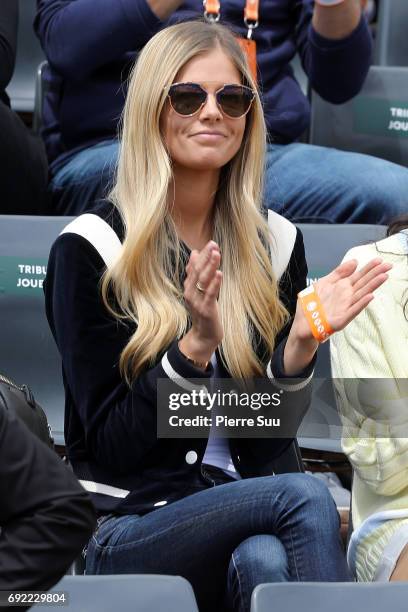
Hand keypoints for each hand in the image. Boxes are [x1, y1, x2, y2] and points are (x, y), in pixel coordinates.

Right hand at [179, 241, 222, 363]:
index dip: (202, 255)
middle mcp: (190, 292)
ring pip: (203, 281)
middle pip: (198, 272)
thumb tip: (195, 253)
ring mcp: (197, 301)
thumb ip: (196, 273)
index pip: (194, 267)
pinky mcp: (205, 309)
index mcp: (189, 286)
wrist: (204, 335)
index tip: (211, 243)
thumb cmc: (203, 310)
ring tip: (217, 254)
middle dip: (206, 257)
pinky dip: (214, 284)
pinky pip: (210, 294)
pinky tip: (219, 274)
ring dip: (210, 266)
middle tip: (213, 244)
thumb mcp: (198, 290)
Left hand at [293, 257, 391, 341]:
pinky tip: (370, 297)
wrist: (303, 325)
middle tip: (388, 265)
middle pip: (363, 283)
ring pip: (361, 295)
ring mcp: (345, 307)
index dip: (369, 268)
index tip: (379, 260)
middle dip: (375, 274)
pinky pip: (353, 310)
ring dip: (372, 286)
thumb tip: (355, 262)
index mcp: (342, 287)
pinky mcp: (342, 319)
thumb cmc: (313, 305)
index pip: (359, 275)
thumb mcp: (323, 283)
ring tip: (383, 277)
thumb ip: (339, 273)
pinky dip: (361, 304)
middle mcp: (347, 296)